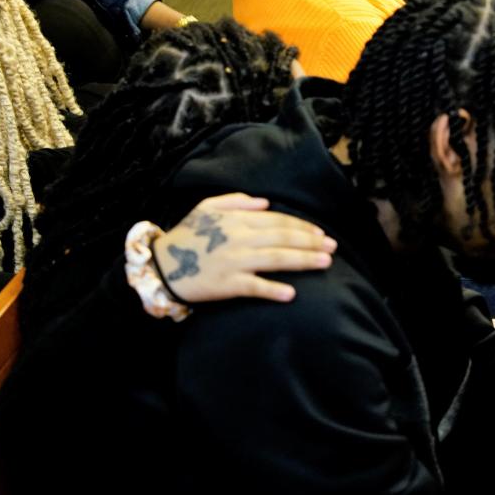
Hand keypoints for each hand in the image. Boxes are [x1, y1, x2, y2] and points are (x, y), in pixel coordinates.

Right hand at [152, 193, 336, 303]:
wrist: (161, 265)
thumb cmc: (186, 236)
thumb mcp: (207, 208)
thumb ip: (237, 201)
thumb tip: (265, 202)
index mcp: (236, 220)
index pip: (277, 221)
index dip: (301, 226)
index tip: (321, 233)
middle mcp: (239, 238)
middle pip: (283, 238)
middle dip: (311, 242)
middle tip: (333, 247)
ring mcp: (234, 262)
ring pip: (276, 259)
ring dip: (303, 260)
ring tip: (324, 263)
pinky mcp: (226, 284)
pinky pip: (254, 287)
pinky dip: (272, 290)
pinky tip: (291, 293)